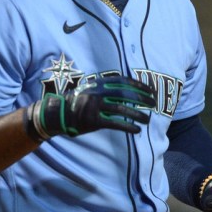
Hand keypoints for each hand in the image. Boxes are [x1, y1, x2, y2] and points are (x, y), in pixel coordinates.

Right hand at [27, 76, 155, 139]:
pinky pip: (115, 124)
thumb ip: (106, 87)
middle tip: (153, 103)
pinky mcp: (94, 121)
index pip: (124, 81)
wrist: (58, 113)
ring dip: (137, 114)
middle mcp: (99, 93)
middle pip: (126, 94)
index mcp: (99, 83)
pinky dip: (128, 127)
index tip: (150, 90)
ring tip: (147, 120)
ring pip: (122, 110)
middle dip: (142, 98)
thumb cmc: (78, 101)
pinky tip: (136, 130)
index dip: (139, 85)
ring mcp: (96, 106)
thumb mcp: (91, 88)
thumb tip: (127, 89)